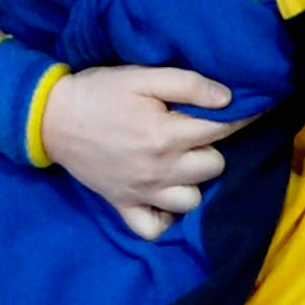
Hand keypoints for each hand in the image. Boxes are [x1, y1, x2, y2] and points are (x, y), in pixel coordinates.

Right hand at [41, 65, 248, 238]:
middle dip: (211, 147)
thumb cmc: (100, 92)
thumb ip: (187, 84)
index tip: (253, 108)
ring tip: (183, 163)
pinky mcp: (123, 205)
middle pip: (214, 167)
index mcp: (166, 134)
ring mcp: (141, 192)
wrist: (51, 118)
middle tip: (196, 132)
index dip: (242, 116)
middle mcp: (159, 169)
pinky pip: (154, 229)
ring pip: (192, 201)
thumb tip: (228, 98)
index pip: (222, 129)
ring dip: (194, 182)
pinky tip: (164, 197)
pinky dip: (164, 218)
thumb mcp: (142, 76)